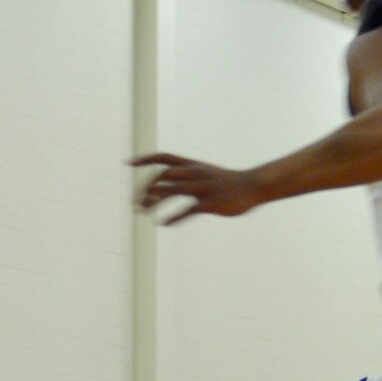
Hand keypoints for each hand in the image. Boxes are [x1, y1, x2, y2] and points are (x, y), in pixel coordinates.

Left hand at [133, 155, 264, 223]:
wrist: (253, 186)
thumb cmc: (226, 182)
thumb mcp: (204, 173)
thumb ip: (183, 178)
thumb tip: (159, 190)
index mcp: (192, 164)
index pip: (163, 157)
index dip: (144, 159)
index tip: (127, 163)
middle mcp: (195, 173)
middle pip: (162, 176)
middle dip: (145, 188)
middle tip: (136, 203)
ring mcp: (203, 188)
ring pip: (171, 191)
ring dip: (154, 202)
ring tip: (143, 212)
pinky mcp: (211, 203)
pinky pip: (189, 210)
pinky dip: (175, 217)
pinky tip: (165, 223)